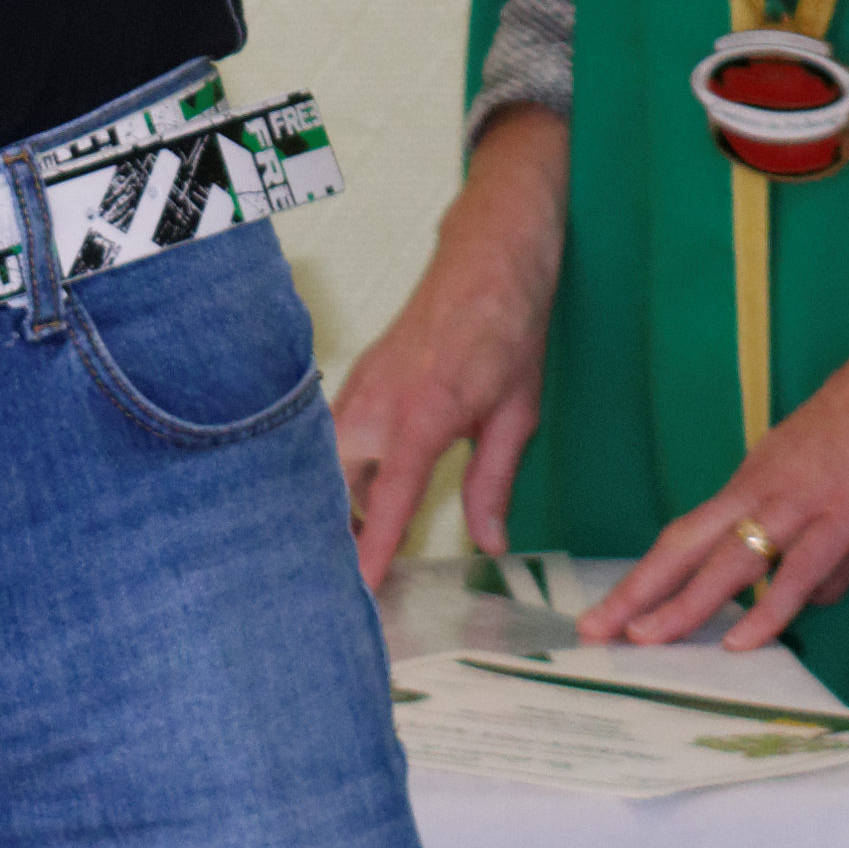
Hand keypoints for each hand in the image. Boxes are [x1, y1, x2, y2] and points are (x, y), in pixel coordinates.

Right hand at [333, 109, 572, 582]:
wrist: (488, 259)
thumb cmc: (508, 330)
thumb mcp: (516, 414)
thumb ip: (493, 482)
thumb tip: (489, 542)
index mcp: (424, 414)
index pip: (390, 497)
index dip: (373, 548)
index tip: (358, 588)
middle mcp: (379, 401)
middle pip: (337, 485)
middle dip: (339, 531)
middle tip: (354, 580)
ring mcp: (362, 386)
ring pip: (331, 462)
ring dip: (343, 501)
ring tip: (360, 544)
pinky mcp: (359, 378)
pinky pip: (336, 437)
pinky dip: (345, 470)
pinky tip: (367, 493)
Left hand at [573, 304, 848, 650]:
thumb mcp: (828, 477)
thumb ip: (817, 537)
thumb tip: (815, 587)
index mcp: (755, 478)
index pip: (687, 534)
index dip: (649, 573)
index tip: (613, 606)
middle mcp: (762, 491)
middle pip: (685, 548)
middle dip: (637, 593)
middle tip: (594, 630)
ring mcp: (799, 505)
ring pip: (727, 563)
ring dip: (683, 606)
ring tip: (644, 641)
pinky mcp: (842, 516)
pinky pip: (797, 572)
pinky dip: (769, 610)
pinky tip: (743, 640)